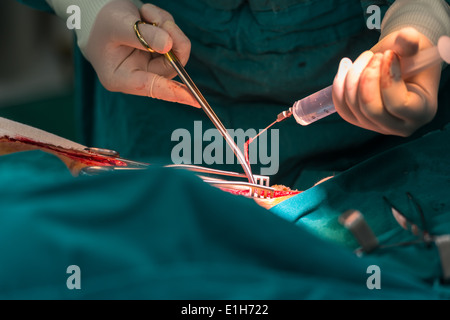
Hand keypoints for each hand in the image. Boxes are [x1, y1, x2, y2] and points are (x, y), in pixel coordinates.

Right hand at [83, 0, 199, 106]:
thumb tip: (169, 46)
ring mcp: (149, 64)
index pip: (151, 88)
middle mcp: (138, 75)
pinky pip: (173, 40)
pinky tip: (146, 15)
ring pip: (175, 51)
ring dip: (167, 28)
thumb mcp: (117, 24)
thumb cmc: (100, 21)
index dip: (174, 93)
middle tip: (164, 23)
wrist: (96, 10)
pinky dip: (164, 23)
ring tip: (146, 14)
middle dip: (173, 41)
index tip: (193, 100)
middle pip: (170, 66)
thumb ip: (142, 36)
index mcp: (121, 78)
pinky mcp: (158, 52)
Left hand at [332, 27, 440, 136]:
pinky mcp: (357, 119)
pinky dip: (340, 83)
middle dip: (368, 77)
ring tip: (366, 57)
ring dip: (354, 74)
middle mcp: (398, 125)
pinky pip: (341, 106)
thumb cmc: (409, 57)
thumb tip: (407, 37)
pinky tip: (347, 66)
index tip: (389, 55)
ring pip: (353, 105)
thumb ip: (411, 42)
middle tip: (375, 56)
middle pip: (371, 109)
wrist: (396, 62)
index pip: (397, 104)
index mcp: (421, 112)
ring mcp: (375, 125)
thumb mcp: (414, 47)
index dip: (388, 77)